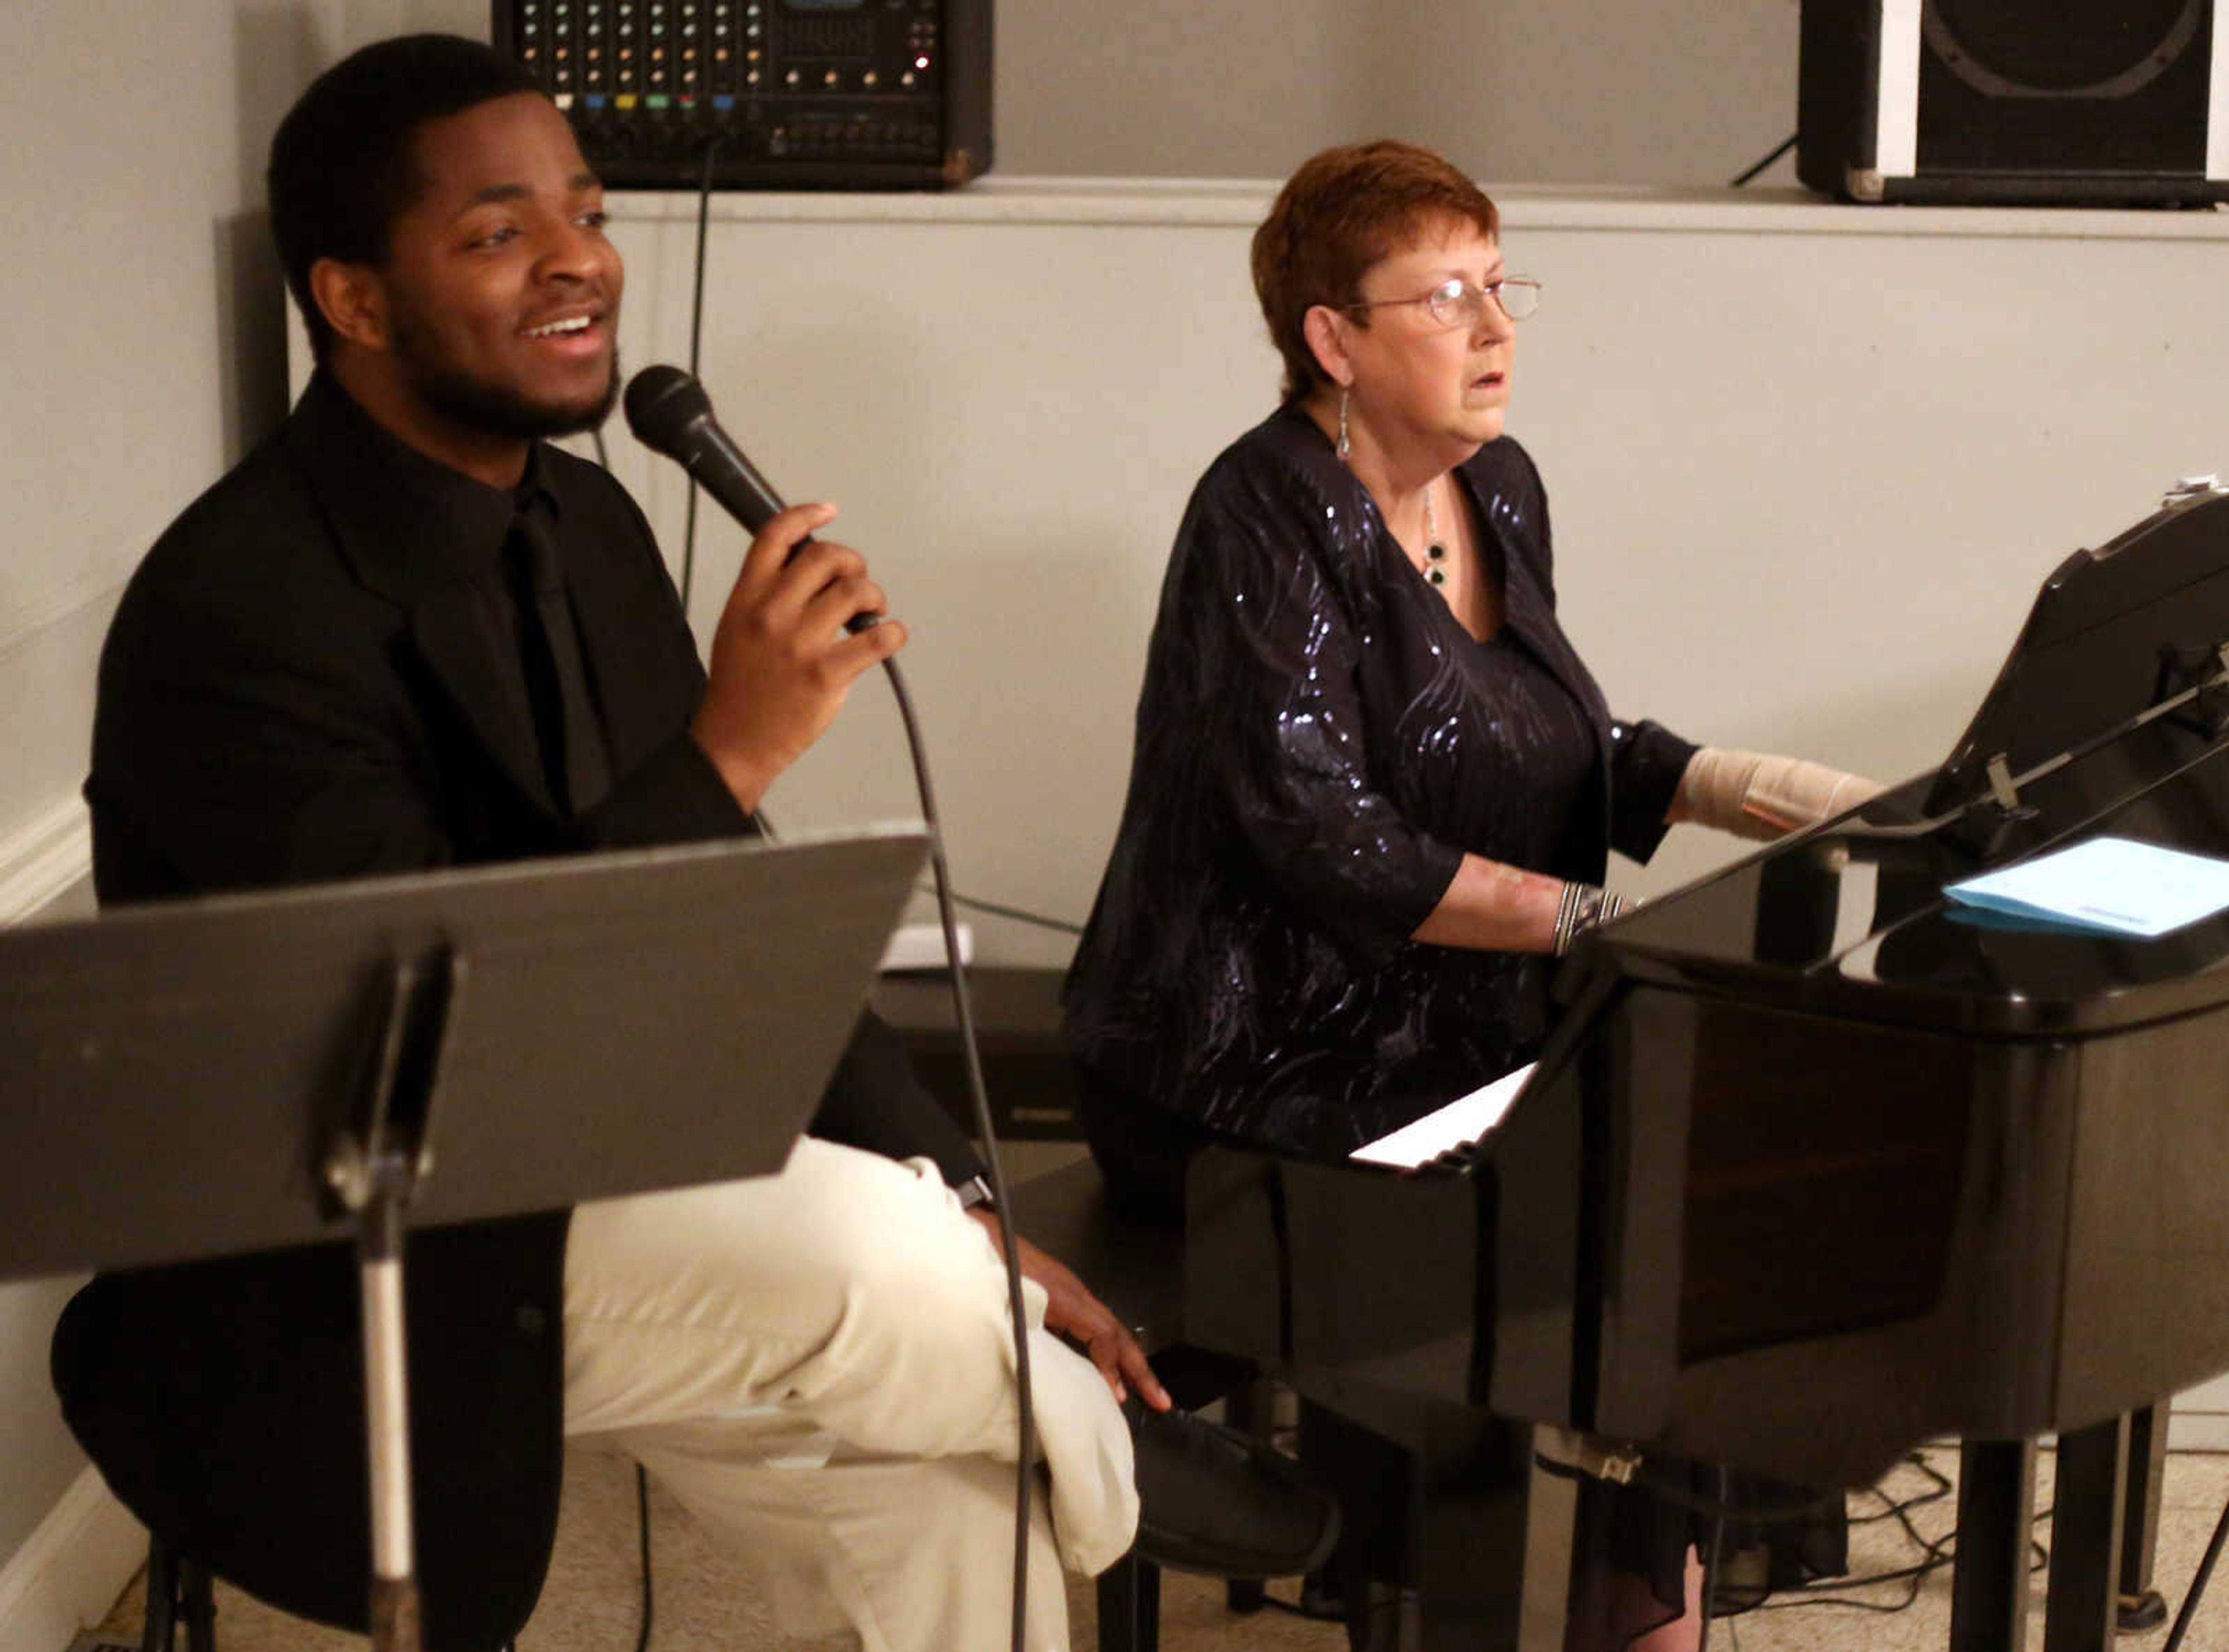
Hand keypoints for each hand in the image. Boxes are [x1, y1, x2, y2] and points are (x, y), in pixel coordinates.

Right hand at [689, 501, 906, 812]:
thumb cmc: (741, 685)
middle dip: (853, 563)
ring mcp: (799, 644)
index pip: (775, 536)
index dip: (806, 516)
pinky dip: (894, 633)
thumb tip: (812, 566)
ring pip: (856, 591)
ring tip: (872, 612)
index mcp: (746, 598)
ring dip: (874, 596)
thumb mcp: (736, 625)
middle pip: (826, 557)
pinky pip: (878, 638)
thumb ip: (766, 593)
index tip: (829, 512)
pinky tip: (890, 637)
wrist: (735, 742)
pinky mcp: (826, 675)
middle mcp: (771, 614)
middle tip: (859, 584)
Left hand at [967, 1208, 1171, 1410]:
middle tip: (1160, 1400)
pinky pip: (1090, 1327)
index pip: (1104, 1334)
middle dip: (1140, 1369)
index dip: (1112, 1367)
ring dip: (1126, 1362)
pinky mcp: (1059, 1297)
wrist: (982, 1233)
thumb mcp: (1011, 1303)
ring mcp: (1070, 1294)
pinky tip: (1099, 1370)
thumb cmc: (995, 1265)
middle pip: (1117, 1333)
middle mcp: (1076, 1294)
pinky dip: (1103, 1351)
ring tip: (1140, 1390)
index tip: (1117, 1395)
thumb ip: (1029, 1336)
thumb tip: (1044, 1372)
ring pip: (1107, 1330)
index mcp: (1067, 1297)